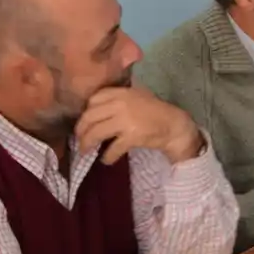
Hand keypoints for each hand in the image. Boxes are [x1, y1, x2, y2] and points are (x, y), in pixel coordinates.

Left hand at [75, 87, 202, 164]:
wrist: (175, 125)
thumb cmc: (156, 111)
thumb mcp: (137, 96)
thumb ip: (118, 97)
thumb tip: (95, 108)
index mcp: (122, 92)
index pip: (94, 99)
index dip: (86, 112)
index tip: (85, 121)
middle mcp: (121, 104)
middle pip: (90, 117)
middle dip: (80, 130)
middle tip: (79, 139)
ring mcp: (126, 120)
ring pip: (96, 132)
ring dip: (87, 143)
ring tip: (85, 151)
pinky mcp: (132, 136)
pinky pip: (113, 148)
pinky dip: (107, 156)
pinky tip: (106, 160)